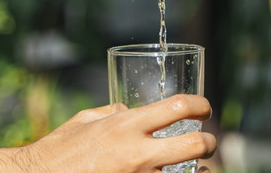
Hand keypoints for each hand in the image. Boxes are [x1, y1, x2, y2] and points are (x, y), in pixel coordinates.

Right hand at [0, 95, 215, 172]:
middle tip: (209, 139)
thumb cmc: (61, 148)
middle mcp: (137, 152)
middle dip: (210, 142)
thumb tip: (131, 109)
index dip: (200, 104)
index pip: (177, 106)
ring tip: (201, 167)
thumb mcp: (87, 119)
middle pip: (194, 144)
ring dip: (201, 170)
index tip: (204, 107)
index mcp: (125, 125)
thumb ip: (114, 112)